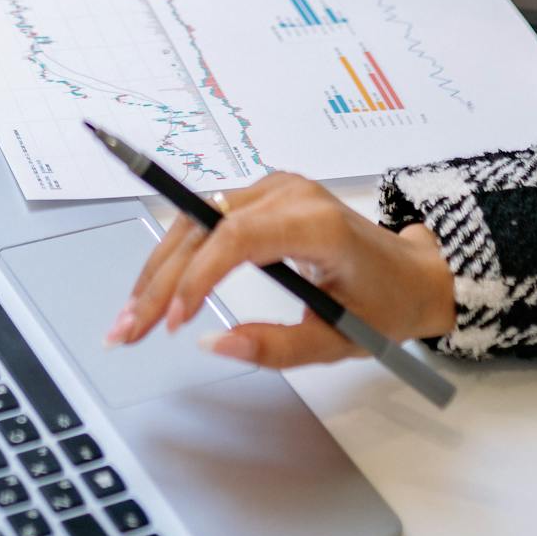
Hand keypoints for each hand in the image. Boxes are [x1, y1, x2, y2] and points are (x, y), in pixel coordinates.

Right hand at [105, 171, 456, 370]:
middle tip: (126, 329)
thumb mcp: (338, 341)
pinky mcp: (262, 196)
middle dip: (160, 281)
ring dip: (159, 268)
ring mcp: (274, 188)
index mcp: (317, 224)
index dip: (198, 277)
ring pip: (196, 219)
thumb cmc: (383, 304)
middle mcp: (290, 193)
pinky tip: (154, 290)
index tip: (174, 323)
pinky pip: (206, 219)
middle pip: (205, 226)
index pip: (239, 238)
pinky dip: (176, 255)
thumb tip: (213, 345)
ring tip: (130, 317)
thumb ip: (276, 347)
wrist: (410, 272)